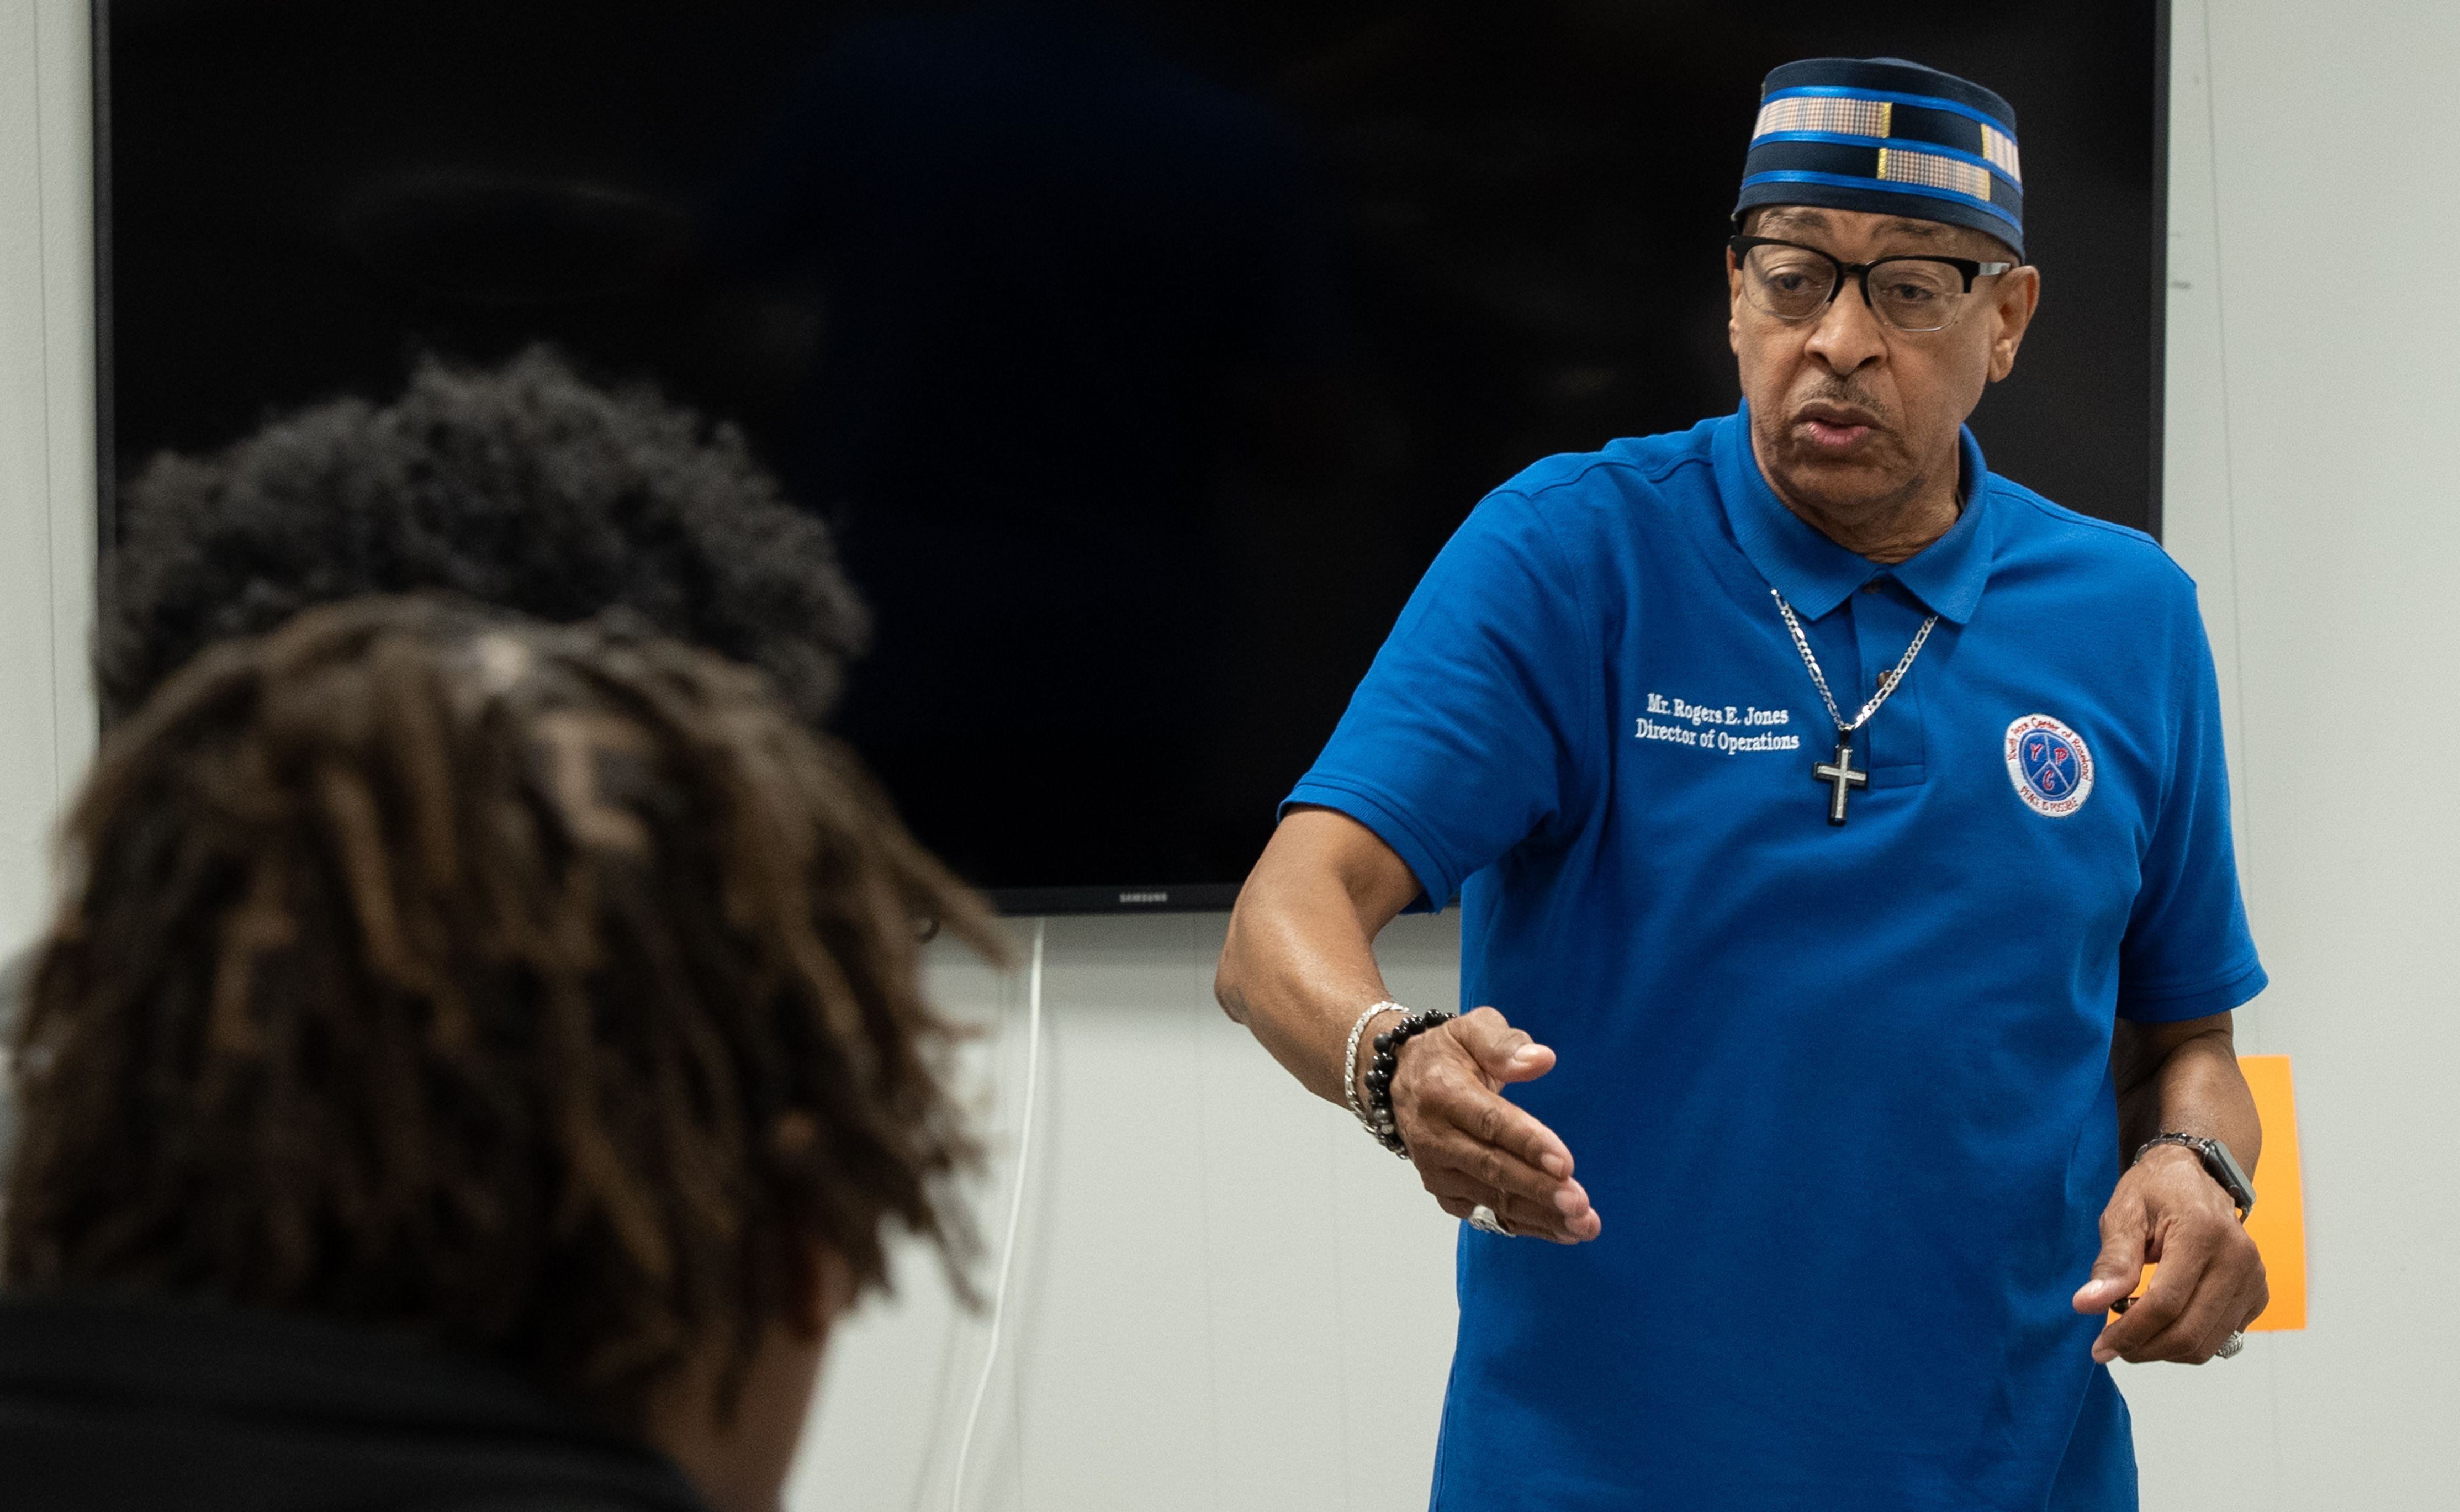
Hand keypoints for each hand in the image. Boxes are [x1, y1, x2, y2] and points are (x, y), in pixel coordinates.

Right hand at [1384, 1006, 1601, 1244]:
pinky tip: (1563, 1230)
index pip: (1489, 1123)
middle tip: (1580, 1204)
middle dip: (1538, 1189)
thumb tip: (1542, 1060)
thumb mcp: (1471, 1030)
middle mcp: (1433, 1138)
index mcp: (1442, 1093)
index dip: (1528, 1144)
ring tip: (1583, 1225)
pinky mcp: (1444, 1193)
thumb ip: (1504, 1044)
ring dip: (1540, 1215)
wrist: (1400, 1081)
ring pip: (1492, 1199)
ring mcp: (1436, 1171)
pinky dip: (1526, 1225)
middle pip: (1491, 1168)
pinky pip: (1487, 1216)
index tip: (1566, 1164)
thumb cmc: (1447, 1054)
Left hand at [2072, 1144, 2267, 1362]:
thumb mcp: (2123, 1215)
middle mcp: (2238, 1259)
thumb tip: (2086, 1305)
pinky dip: (2189, 1341)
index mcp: (2202, 1233)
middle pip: (2189, 1332)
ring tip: (2135, 1332)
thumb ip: (2111, 1262)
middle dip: (2144, 1349)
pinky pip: (2222, 1337)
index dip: (2130, 1333)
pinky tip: (2164, 1322)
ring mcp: (2254, 1279)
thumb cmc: (2155, 1192)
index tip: (2099, 1347)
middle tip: (2113, 1346)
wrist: (2196, 1177)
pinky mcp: (2258, 1294)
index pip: (2165, 1304)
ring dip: (2165, 1350)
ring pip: (2207, 1343)